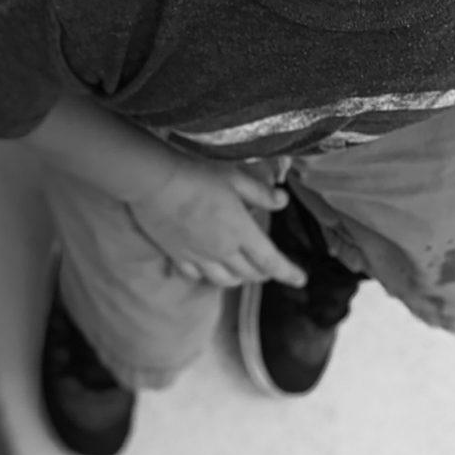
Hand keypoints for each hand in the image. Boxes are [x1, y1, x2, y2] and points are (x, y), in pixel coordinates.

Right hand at [126, 160, 307, 289]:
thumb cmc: (195, 174)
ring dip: (239, 278)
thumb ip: (260, 193)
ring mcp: (198, 256)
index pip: (271, 260)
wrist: (153, 181)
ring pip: (225, 280)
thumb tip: (282, 201)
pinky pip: (197, 275)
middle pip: (249, 273)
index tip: (301, 278)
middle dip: (264, 273)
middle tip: (269, 268)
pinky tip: (208, 268)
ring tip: (242, 271)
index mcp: (241, 232)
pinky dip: (208, 275)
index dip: (289, 272)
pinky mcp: (177, 254)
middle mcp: (222, 250)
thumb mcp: (234, 178)